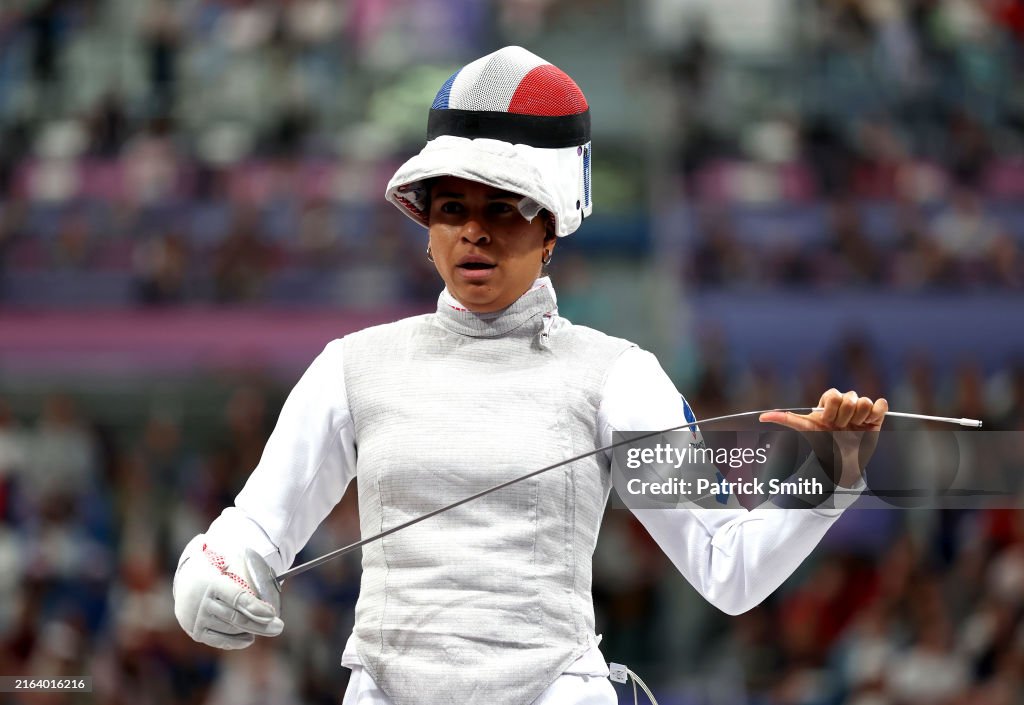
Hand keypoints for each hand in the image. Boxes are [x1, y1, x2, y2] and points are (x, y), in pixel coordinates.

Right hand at [173, 535, 283, 649]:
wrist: (187, 581)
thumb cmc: (219, 571)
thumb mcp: (232, 565)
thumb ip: (249, 576)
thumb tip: (273, 591)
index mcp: (213, 583)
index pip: (237, 598)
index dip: (255, 607)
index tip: (271, 614)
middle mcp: (202, 602)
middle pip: (236, 618)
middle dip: (260, 625)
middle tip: (278, 628)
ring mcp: (198, 619)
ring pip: (231, 630)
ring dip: (251, 631)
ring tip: (265, 627)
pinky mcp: (196, 631)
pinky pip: (220, 641)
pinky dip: (236, 641)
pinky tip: (249, 638)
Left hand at [759, 389, 887, 487]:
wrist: (842, 462)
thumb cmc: (822, 443)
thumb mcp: (806, 429)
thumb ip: (786, 420)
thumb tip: (762, 417)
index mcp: (829, 402)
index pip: (833, 395)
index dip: (830, 410)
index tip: (827, 423)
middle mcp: (845, 403)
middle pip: (849, 397)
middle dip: (844, 417)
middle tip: (840, 428)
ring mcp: (861, 409)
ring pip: (864, 402)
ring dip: (859, 418)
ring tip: (853, 429)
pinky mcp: (876, 415)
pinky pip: (881, 404)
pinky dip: (875, 414)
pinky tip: (868, 424)